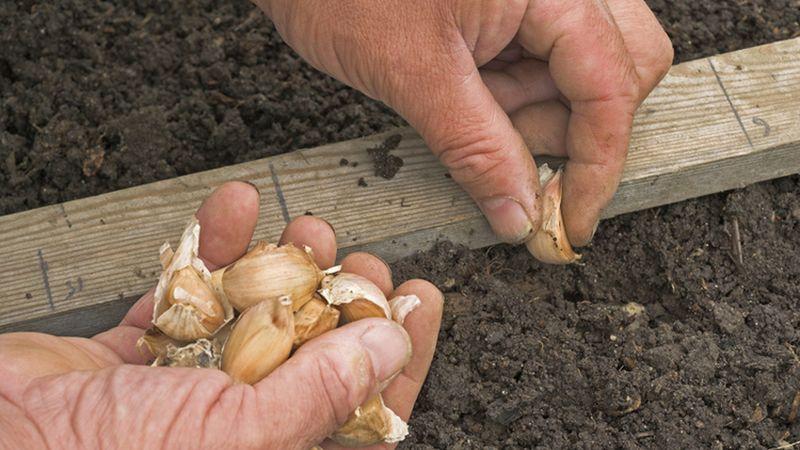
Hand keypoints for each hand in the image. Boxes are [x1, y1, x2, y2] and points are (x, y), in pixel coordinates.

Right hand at [0, 182, 442, 448]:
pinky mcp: (140, 352)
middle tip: (361, 259)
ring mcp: (188, 387)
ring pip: (256, 314)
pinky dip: (212, 246)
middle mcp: (237, 427)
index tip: (421, 301)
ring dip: (283, 263)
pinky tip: (236, 208)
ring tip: (305, 228)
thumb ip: (318, 394)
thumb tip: (389, 347)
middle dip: (342, 296)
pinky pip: (191, 290)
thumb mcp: (235, 437)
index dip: (401, 357)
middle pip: (315, 354)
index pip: (363, 412)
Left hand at [256, 0, 672, 245]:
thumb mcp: (410, 73)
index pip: (611, 84)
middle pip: (617, 72)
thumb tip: (521, 215)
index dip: (597, 163)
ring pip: (578, 71)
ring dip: (530, 112)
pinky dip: (510, 95)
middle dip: (567, 130)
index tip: (572, 220)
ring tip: (460, 105)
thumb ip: (476, 147)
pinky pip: (539, 60)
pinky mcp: (508, 5)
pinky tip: (462, 93)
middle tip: (504, 154)